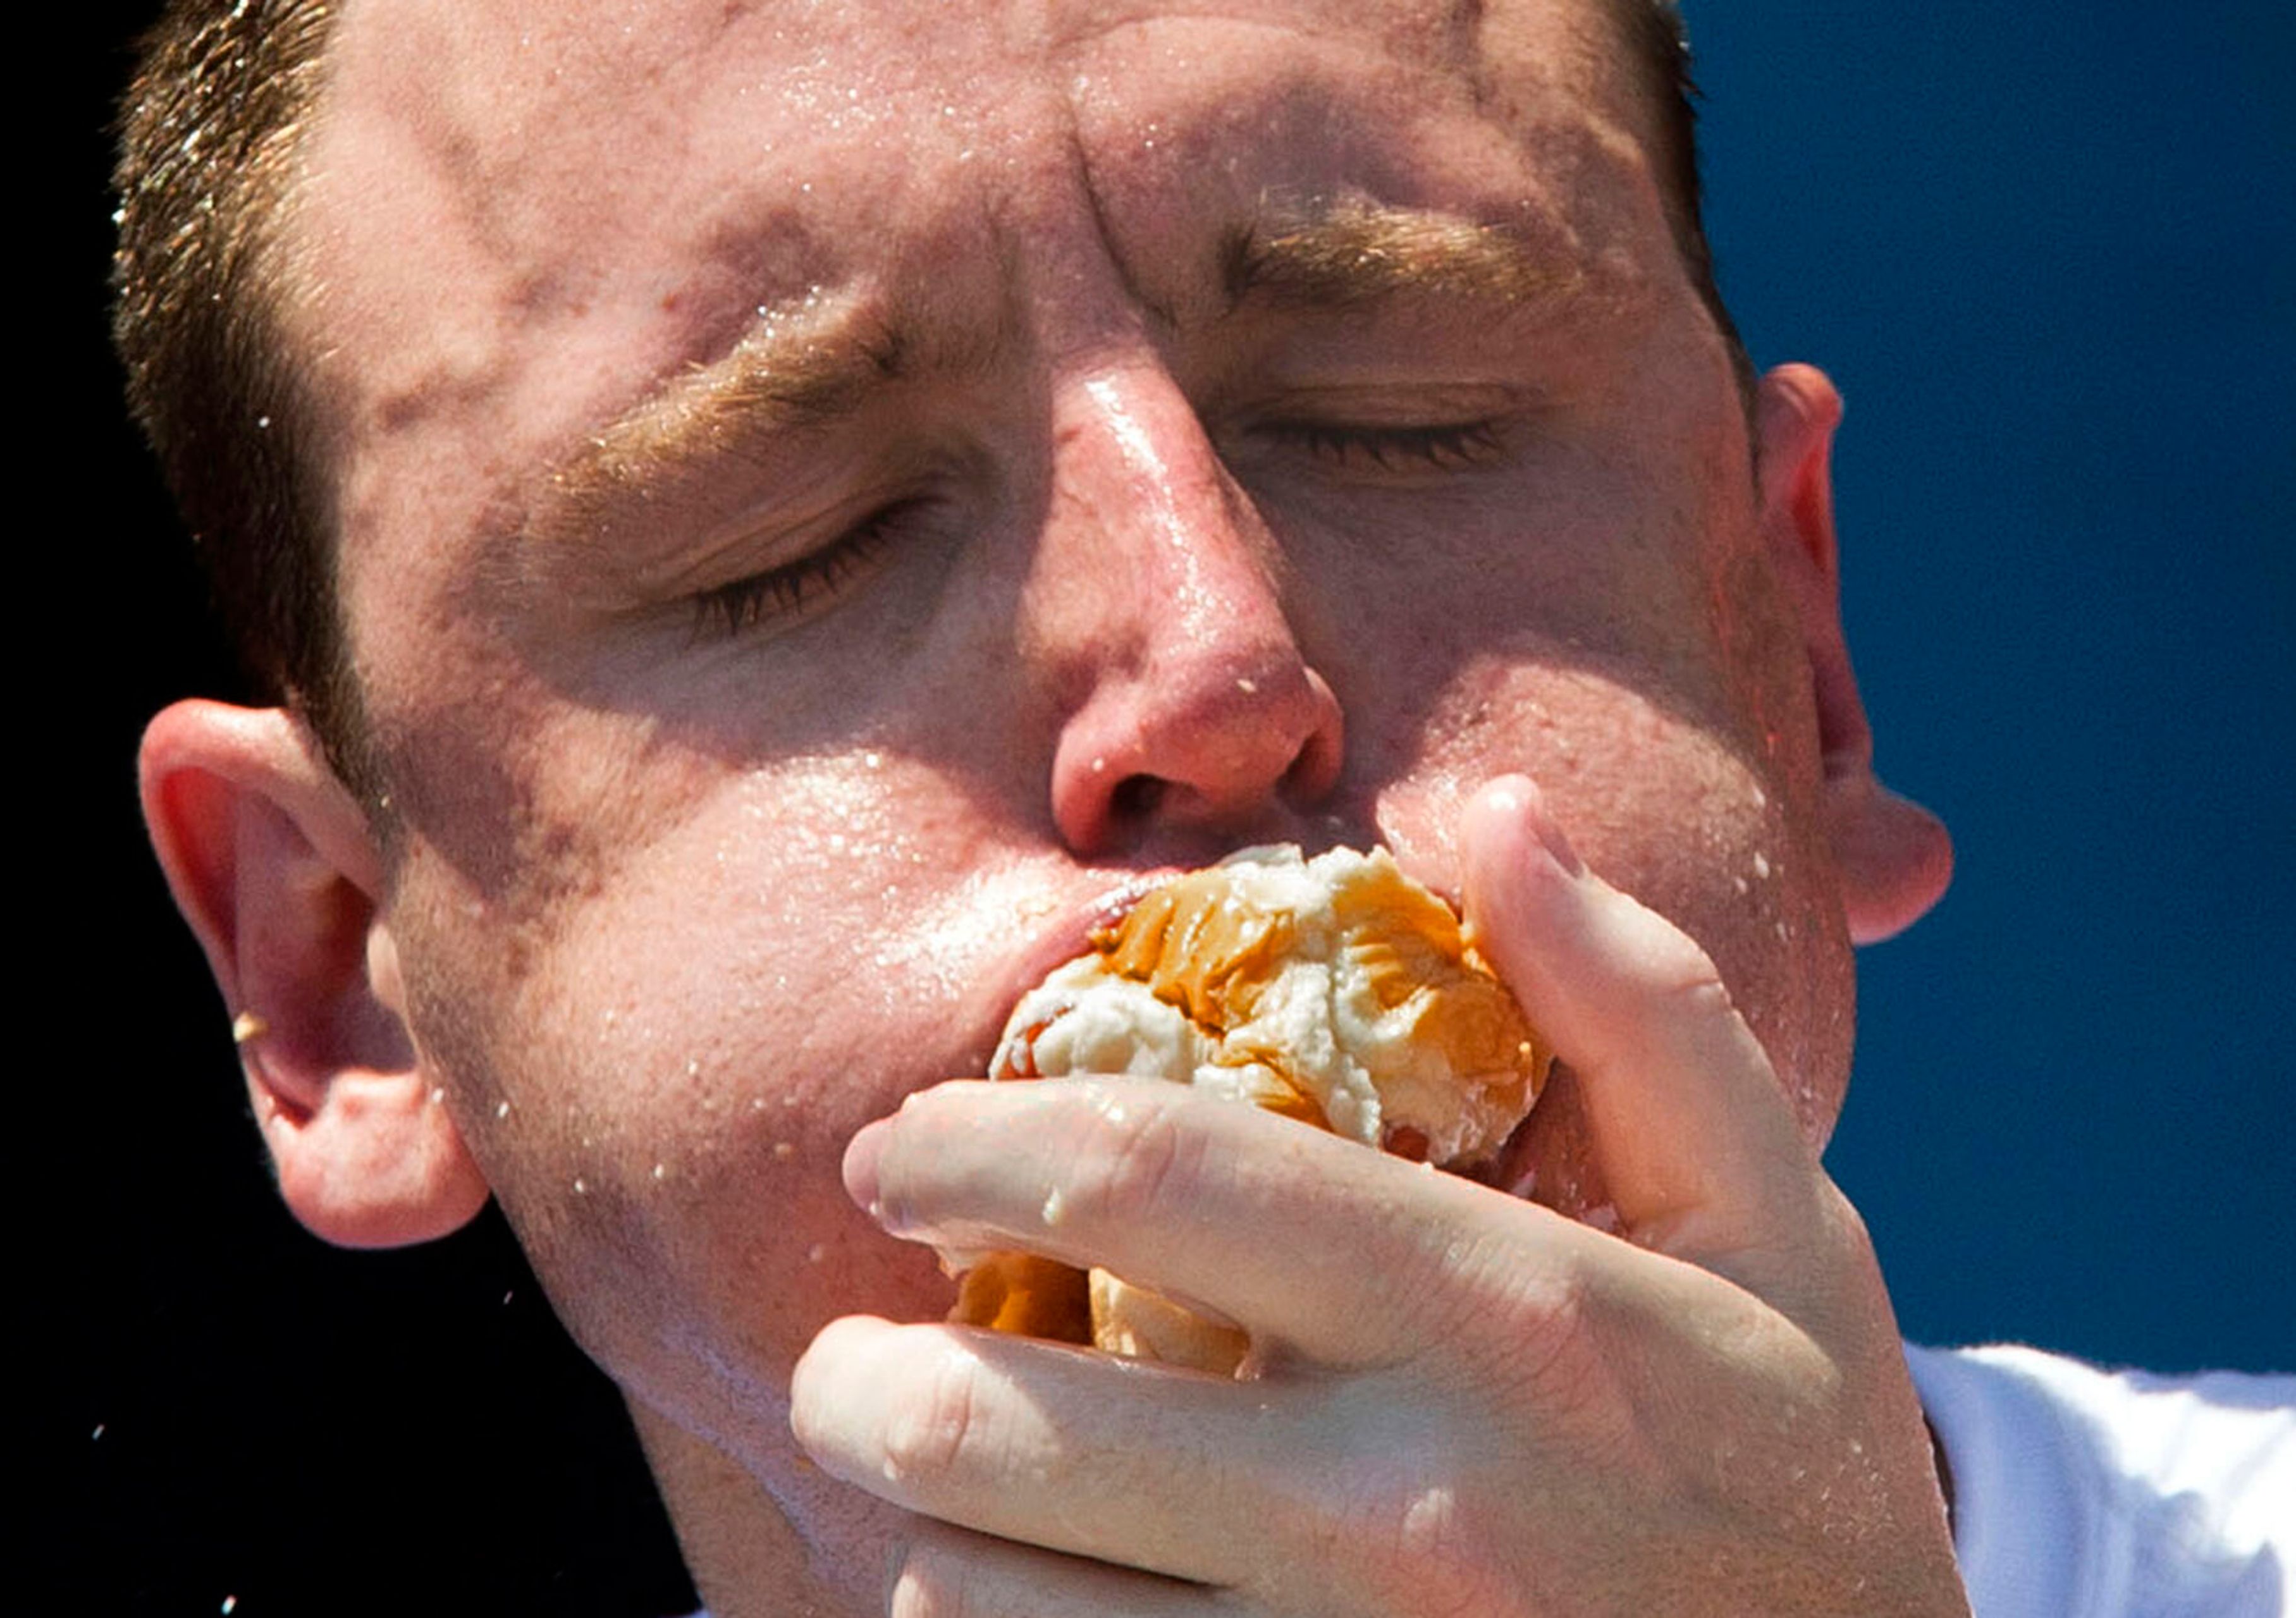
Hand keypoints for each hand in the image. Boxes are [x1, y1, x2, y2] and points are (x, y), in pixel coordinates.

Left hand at [792, 778, 1966, 1614]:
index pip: (1155, 1177)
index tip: (893, 1152)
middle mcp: (1408, 1512)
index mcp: (1510, 1320)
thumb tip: (1484, 811)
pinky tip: (1013, 1604)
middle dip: (864, 1383)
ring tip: (932, 1502)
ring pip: (992, 1613)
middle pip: (1006, 1430)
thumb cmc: (1800, 1471)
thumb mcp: (1776, 1223)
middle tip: (847, 1359)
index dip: (973, 1143)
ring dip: (916, 1544)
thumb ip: (1639, 1005)